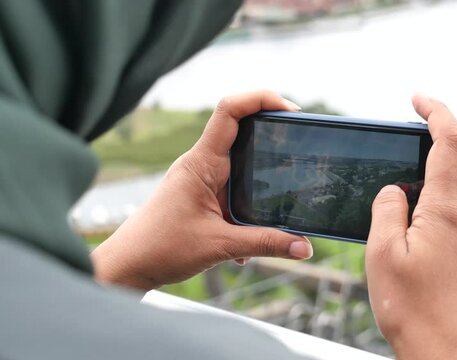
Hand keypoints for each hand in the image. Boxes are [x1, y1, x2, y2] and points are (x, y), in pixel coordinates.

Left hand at [91, 90, 312, 290]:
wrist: (128, 265)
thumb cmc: (160, 249)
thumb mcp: (220, 246)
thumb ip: (265, 244)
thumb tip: (305, 247)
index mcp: (201, 163)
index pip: (229, 111)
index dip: (260, 98)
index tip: (290, 111)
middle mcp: (202, 163)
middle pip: (241, 128)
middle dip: (272, 133)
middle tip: (301, 144)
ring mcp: (201, 177)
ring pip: (240, 160)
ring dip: (263, 173)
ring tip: (288, 188)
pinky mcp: (203, 194)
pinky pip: (234, 187)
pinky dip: (250, 204)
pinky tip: (257, 235)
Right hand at [365, 95, 456, 358]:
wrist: (446, 356)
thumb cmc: (411, 310)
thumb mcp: (382, 254)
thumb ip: (386, 211)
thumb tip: (393, 192)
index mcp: (445, 212)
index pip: (449, 143)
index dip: (436, 111)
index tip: (418, 98)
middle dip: (434, 152)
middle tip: (402, 160)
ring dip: (435, 191)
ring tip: (403, 212)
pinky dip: (442, 218)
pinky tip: (420, 244)